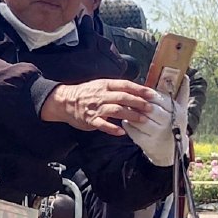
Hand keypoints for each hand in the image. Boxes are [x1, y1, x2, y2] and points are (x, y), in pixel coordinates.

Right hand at [39, 79, 155, 135]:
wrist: (65, 101)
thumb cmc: (86, 94)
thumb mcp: (101, 85)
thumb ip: (117, 88)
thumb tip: (136, 90)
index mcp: (105, 85)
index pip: (126, 85)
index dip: (140, 89)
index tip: (152, 94)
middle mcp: (102, 95)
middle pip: (123, 97)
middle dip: (138, 103)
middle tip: (150, 108)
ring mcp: (96, 108)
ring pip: (116, 110)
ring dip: (130, 115)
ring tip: (142, 119)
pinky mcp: (91, 120)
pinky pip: (103, 125)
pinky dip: (113, 129)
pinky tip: (122, 132)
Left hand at [122, 84, 186, 167]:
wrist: (170, 151)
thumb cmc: (175, 125)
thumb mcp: (182, 110)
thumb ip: (183, 93)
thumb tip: (185, 76)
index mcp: (178, 113)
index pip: (161, 99)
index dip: (150, 95)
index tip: (142, 92)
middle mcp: (169, 124)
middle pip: (149, 109)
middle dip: (139, 103)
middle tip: (130, 98)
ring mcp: (158, 135)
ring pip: (140, 119)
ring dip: (131, 113)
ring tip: (126, 107)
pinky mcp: (147, 144)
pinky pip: (134, 131)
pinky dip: (128, 125)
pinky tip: (127, 120)